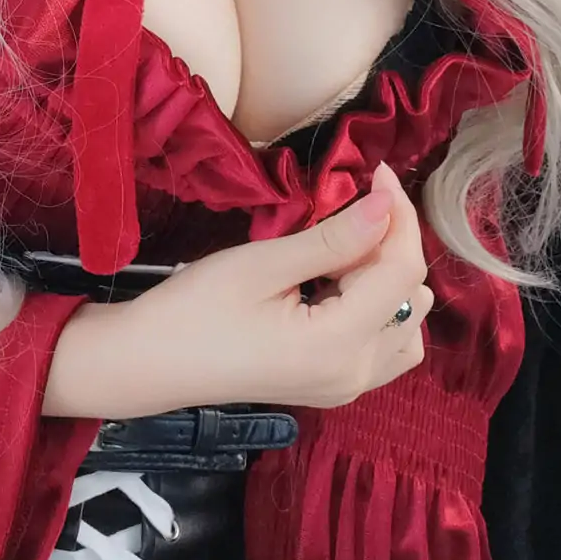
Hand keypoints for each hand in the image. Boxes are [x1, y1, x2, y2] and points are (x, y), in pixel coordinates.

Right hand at [44, 160, 432, 417]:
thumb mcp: (261, 265)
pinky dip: (378, 309)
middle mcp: (356, 374)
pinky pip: (386, 346)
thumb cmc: (194, 310)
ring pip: (408, 325)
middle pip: (411, 296)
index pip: (401, 271)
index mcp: (338, 346)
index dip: (398, 216)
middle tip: (347, 210)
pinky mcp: (334, 386)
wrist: (149, 363)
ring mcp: (347, 386)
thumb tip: (386, 206)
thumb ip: (332, 239)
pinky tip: (342, 286)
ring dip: (388, 281)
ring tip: (343, 252)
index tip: (377, 173)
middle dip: (390, 246)